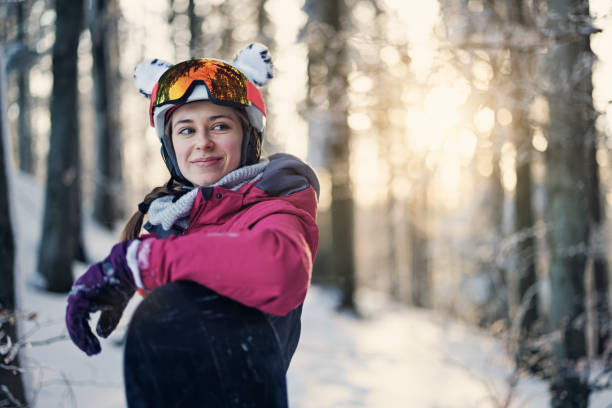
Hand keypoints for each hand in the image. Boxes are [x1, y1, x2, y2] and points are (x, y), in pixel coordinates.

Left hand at [65, 240, 136, 354]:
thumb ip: (107, 320)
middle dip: (83, 339)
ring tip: (92, 350)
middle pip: (75, 322)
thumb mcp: (115, 306)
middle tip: (92, 352)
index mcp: (85, 296)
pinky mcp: (79, 295)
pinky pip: (75, 318)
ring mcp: (77, 294)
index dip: (86, 334)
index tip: (94, 347)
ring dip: (81, 338)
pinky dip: (81, 332)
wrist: (129, 266)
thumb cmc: (124, 284)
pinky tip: (89, 341)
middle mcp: (78, 294)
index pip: (80, 319)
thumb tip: (101, 335)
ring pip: (73, 322)